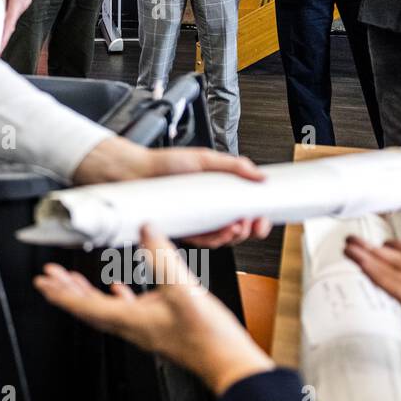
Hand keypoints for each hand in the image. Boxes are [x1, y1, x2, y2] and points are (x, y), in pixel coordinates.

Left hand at [0, 0, 47, 46]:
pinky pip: (12, 11)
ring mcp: (23, 1)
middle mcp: (22, 4)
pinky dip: (5, 17)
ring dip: (3, 27)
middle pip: (9, 25)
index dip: (2, 39)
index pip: (8, 25)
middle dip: (0, 37)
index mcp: (18, 1)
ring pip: (11, 18)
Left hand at [34, 224, 275, 394]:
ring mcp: (144, 329)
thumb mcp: (183, 288)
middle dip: (66, 290)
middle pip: (87, 308)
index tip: (43, 282)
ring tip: (73, 280)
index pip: (83, 305)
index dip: (60, 293)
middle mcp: (131, 328)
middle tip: (49, 277)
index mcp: (129, 320)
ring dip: (86, 293)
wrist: (229, 363)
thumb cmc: (207, 338)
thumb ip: (163, 256)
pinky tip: (120, 288)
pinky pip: (127, 311)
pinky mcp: (158, 328)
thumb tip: (146, 228)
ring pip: (104, 309)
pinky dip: (117, 297)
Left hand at [71, 138, 270, 247]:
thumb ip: (233, 166)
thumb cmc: (165, 164)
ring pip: (221, 238)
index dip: (256, 218)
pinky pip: (202, 241)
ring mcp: (194, 222)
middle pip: (236, 229)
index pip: (242, 212)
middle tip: (255, 223)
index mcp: (216, 195)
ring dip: (235, 235)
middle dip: (250, 230)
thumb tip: (260, 175)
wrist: (135, 171)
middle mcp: (206, 211)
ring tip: (239, 225)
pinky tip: (223, 231)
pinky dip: (215, 239)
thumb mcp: (205, 159)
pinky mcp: (181, 231)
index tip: (265, 216)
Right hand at [344, 187, 400, 351]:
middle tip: (352, 243)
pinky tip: (364, 268)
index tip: (381, 241)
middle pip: (397, 264)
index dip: (396, 247)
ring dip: (369, 264)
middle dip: (373, 253)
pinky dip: (378, 278)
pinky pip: (396, 290)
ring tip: (349, 252)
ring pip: (391, 275)